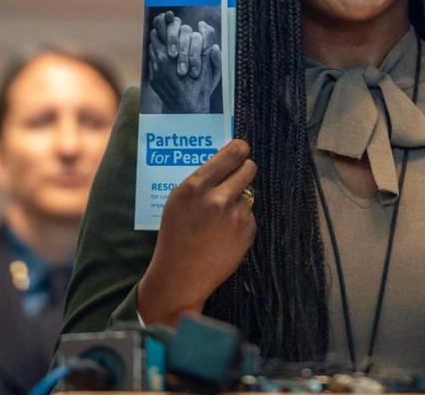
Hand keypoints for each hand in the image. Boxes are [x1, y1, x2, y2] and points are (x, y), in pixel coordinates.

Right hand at [137, 139, 256, 325]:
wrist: (181, 275)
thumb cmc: (175, 235)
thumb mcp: (178, 200)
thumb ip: (201, 179)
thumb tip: (227, 159)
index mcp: (196, 186)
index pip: (232, 154)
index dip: (239, 149)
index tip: (241, 149)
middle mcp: (218, 198)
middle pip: (249, 167)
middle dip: (245, 169)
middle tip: (239, 174)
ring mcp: (235, 215)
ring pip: (248, 192)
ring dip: (238, 198)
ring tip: (220, 216)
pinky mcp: (247, 231)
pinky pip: (249, 214)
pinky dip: (240, 219)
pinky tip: (224, 233)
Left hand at [148, 12, 221, 112]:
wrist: (186, 111)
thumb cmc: (201, 90)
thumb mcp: (212, 73)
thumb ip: (213, 57)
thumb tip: (212, 43)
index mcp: (174, 55)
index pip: (165, 30)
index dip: (166, 21)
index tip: (169, 16)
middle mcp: (162, 60)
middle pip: (155, 35)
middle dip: (160, 29)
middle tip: (164, 23)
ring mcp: (155, 68)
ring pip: (153, 46)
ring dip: (158, 41)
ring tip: (165, 38)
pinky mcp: (153, 76)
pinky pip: (152, 59)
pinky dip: (157, 53)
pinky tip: (164, 53)